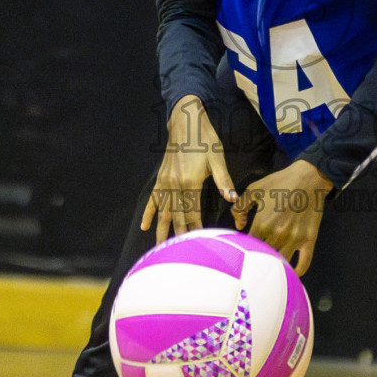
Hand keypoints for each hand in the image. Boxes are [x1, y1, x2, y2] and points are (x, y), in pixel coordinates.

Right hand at [140, 94, 237, 242]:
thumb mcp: (218, 158)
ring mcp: (165, 181)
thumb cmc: (204, 138)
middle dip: (178, 235)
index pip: (193, 212)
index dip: (196, 228)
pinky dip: (149, 213)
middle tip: (178, 254)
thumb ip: (224, 181)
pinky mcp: (161, 177)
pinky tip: (144, 226)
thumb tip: (232, 199)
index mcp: (190, 181)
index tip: (197, 243)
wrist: (185, 122)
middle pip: (177, 215)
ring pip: (163, 211)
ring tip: (160, 247)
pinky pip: (153, 199)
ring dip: (162, 229)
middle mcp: (175, 184)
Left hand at [230, 159, 331, 273]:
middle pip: (263, 256)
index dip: (246, 247)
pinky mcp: (308, 240)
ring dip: (275, 265)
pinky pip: (304, 263)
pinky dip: (298, 271)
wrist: (309, 178)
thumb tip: (239, 225)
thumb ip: (240, 207)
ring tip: (271, 266)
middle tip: (257, 258)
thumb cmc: (280, 182)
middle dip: (259, 258)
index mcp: (262, 224)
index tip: (246, 247)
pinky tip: (292, 272)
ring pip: (281, 262)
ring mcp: (294, 239)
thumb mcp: (255, 189)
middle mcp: (277, 235)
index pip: (248, 245)